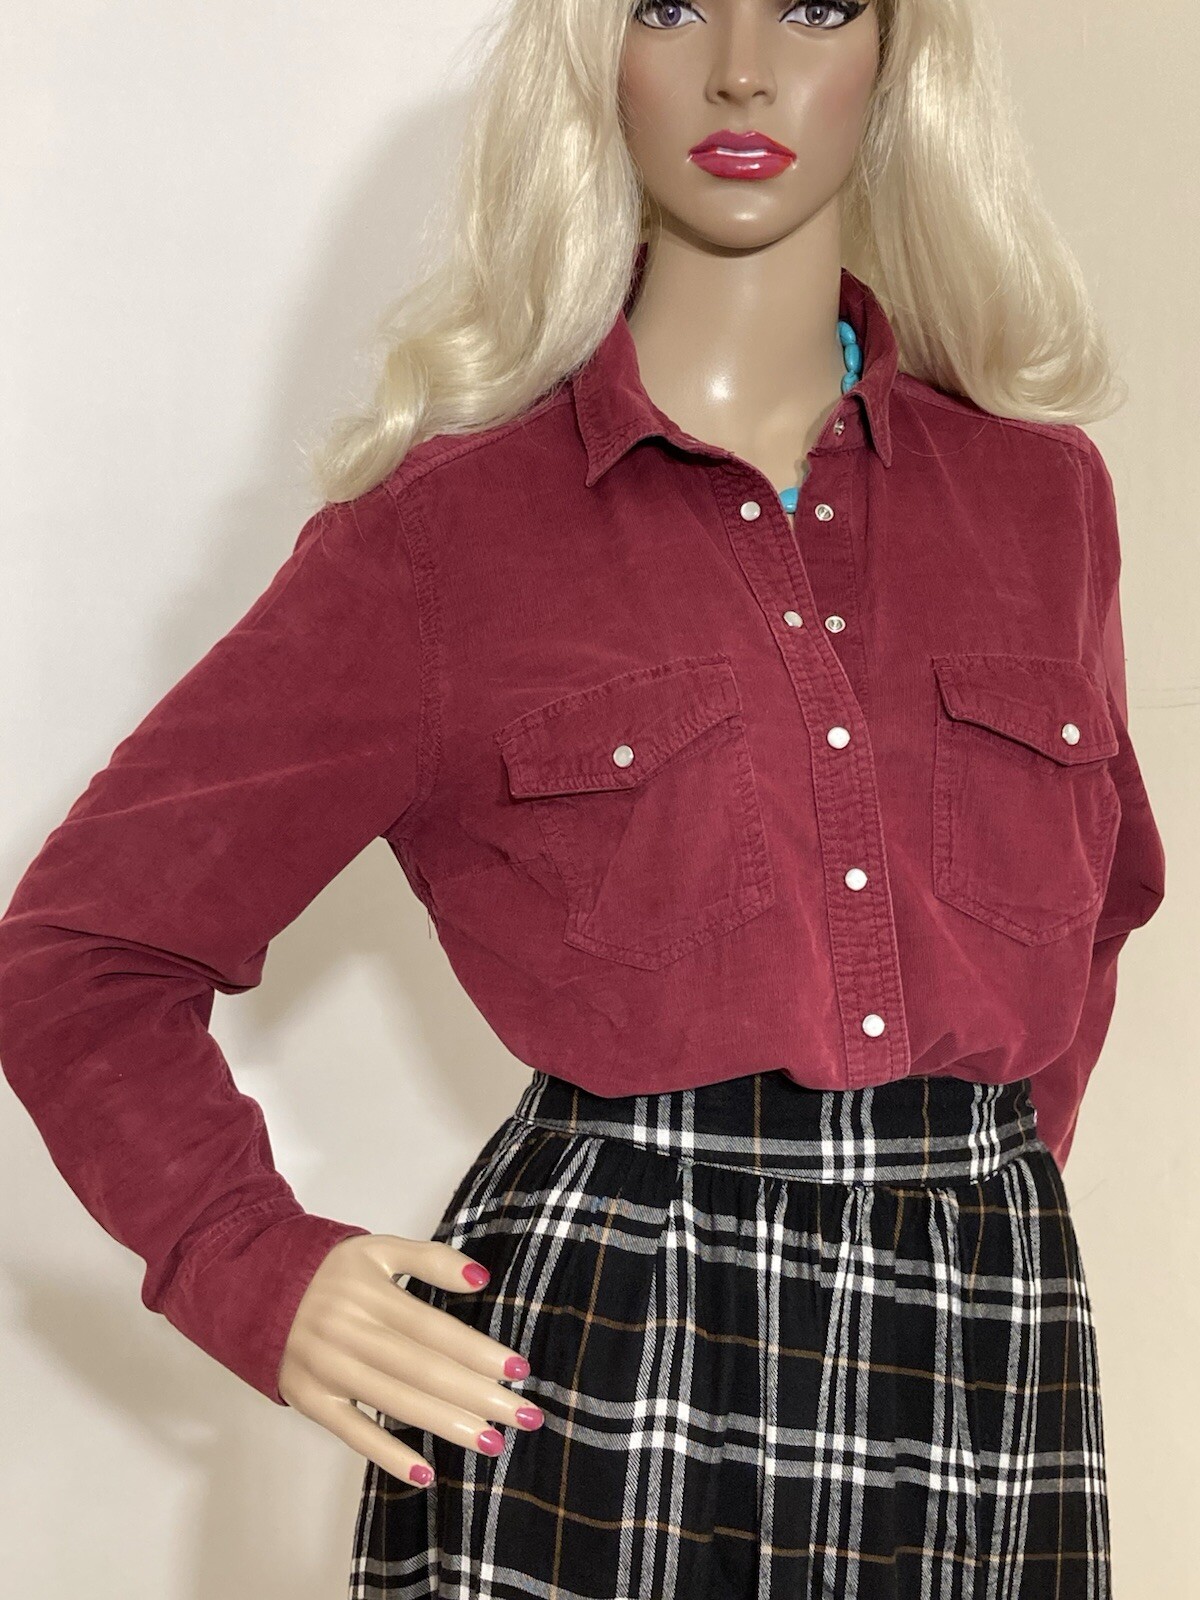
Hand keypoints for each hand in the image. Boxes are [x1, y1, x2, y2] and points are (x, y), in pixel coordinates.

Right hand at [277, 1232, 543, 1484]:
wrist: (253, 1286)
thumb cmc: (329, 1270)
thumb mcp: (377, 1249)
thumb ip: (430, 1259)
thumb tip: (482, 1278)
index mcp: (370, 1294)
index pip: (435, 1330)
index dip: (478, 1351)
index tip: (519, 1370)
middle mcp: (349, 1333)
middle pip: (423, 1370)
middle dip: (478, 1395)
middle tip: (523, 1416)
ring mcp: (328, 1370)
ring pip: (395, 1403)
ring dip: (447, 1425)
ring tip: (491, 1441)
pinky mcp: (310, 1400)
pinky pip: (352, 1433)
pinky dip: (387, 1454)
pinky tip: (425, 1472)